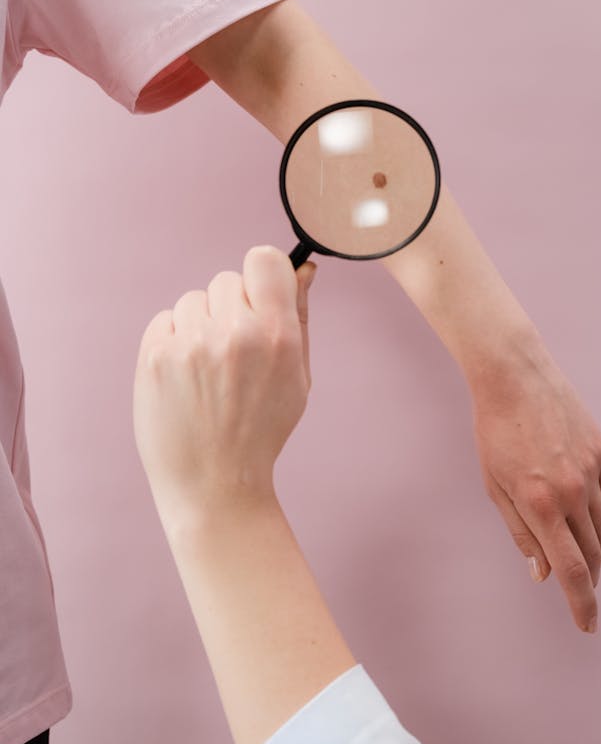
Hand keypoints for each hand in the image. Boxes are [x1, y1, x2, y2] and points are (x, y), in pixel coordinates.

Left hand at [133, 246, 315, 534]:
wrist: (214, 484)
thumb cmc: (261, 429)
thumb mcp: (298, 377)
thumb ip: (298, 317)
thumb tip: (302, 267)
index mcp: (276, 336)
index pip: (264, 259)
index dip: (263, 275)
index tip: (260, 296)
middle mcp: (233, 334)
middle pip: (227, 280)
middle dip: (232, 309)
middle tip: (233, 353)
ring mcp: (191, 345)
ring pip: (193, 300)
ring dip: (200, 325)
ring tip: (207, 371)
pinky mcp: (155, 357)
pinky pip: (165, 320)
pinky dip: (173, 341)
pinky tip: (184, 376)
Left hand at [470, 334, 600, 633]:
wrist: (515, 377)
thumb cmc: (495, 433)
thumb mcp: (495, 487)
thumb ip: (521, 533)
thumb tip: (543, 574)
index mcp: (539, 504)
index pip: (570, 570)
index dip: (581, 603)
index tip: (588, 625)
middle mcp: (572, 491)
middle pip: (592, 554)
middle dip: (587, 580)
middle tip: (580, 590)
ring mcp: (592, 470)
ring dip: (600, 553)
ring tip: (587, 559)